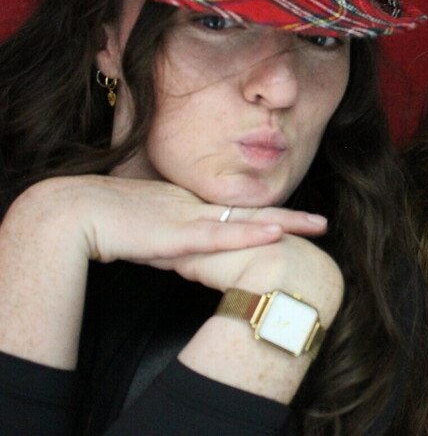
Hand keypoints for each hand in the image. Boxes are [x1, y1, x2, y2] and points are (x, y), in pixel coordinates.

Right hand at [0, 175, 327, 367]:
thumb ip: (169, 238)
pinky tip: (275, 235)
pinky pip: (221, 235)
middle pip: (252, 212)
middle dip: (291, 218)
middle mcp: (196, 208)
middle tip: (323, 223)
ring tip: (317, 225)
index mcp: (189, 208)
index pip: (238, 212)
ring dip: (284, 224)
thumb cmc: (105, 223)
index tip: (297, 223)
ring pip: (247, 221)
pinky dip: (249, 236)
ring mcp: (190, 218)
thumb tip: (184, 252)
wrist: (72, 212)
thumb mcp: (146, 229)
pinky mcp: (177, 233)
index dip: (270, 217)